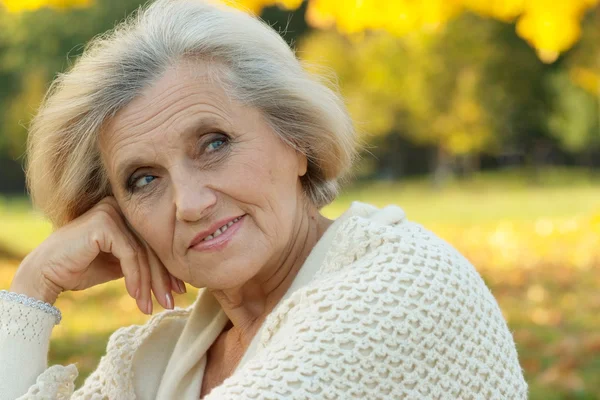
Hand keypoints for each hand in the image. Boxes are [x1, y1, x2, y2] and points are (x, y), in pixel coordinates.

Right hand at [9, 197, 184, 313]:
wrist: (44, 274)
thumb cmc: (79, 268)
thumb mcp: (118, 264)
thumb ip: (140, 261)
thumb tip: (173, 274)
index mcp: (125, 212)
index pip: (153, 242)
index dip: (167, 268)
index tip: (178, 291)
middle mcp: (120, 207)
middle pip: (150, 246)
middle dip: (162, 278)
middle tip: (170, 303)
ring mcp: (111, 211)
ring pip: (143, 252)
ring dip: (148, 284)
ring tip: (150, 307)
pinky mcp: (104, 223)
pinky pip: (130, 254)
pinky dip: (135, 277)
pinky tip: (135, 296)